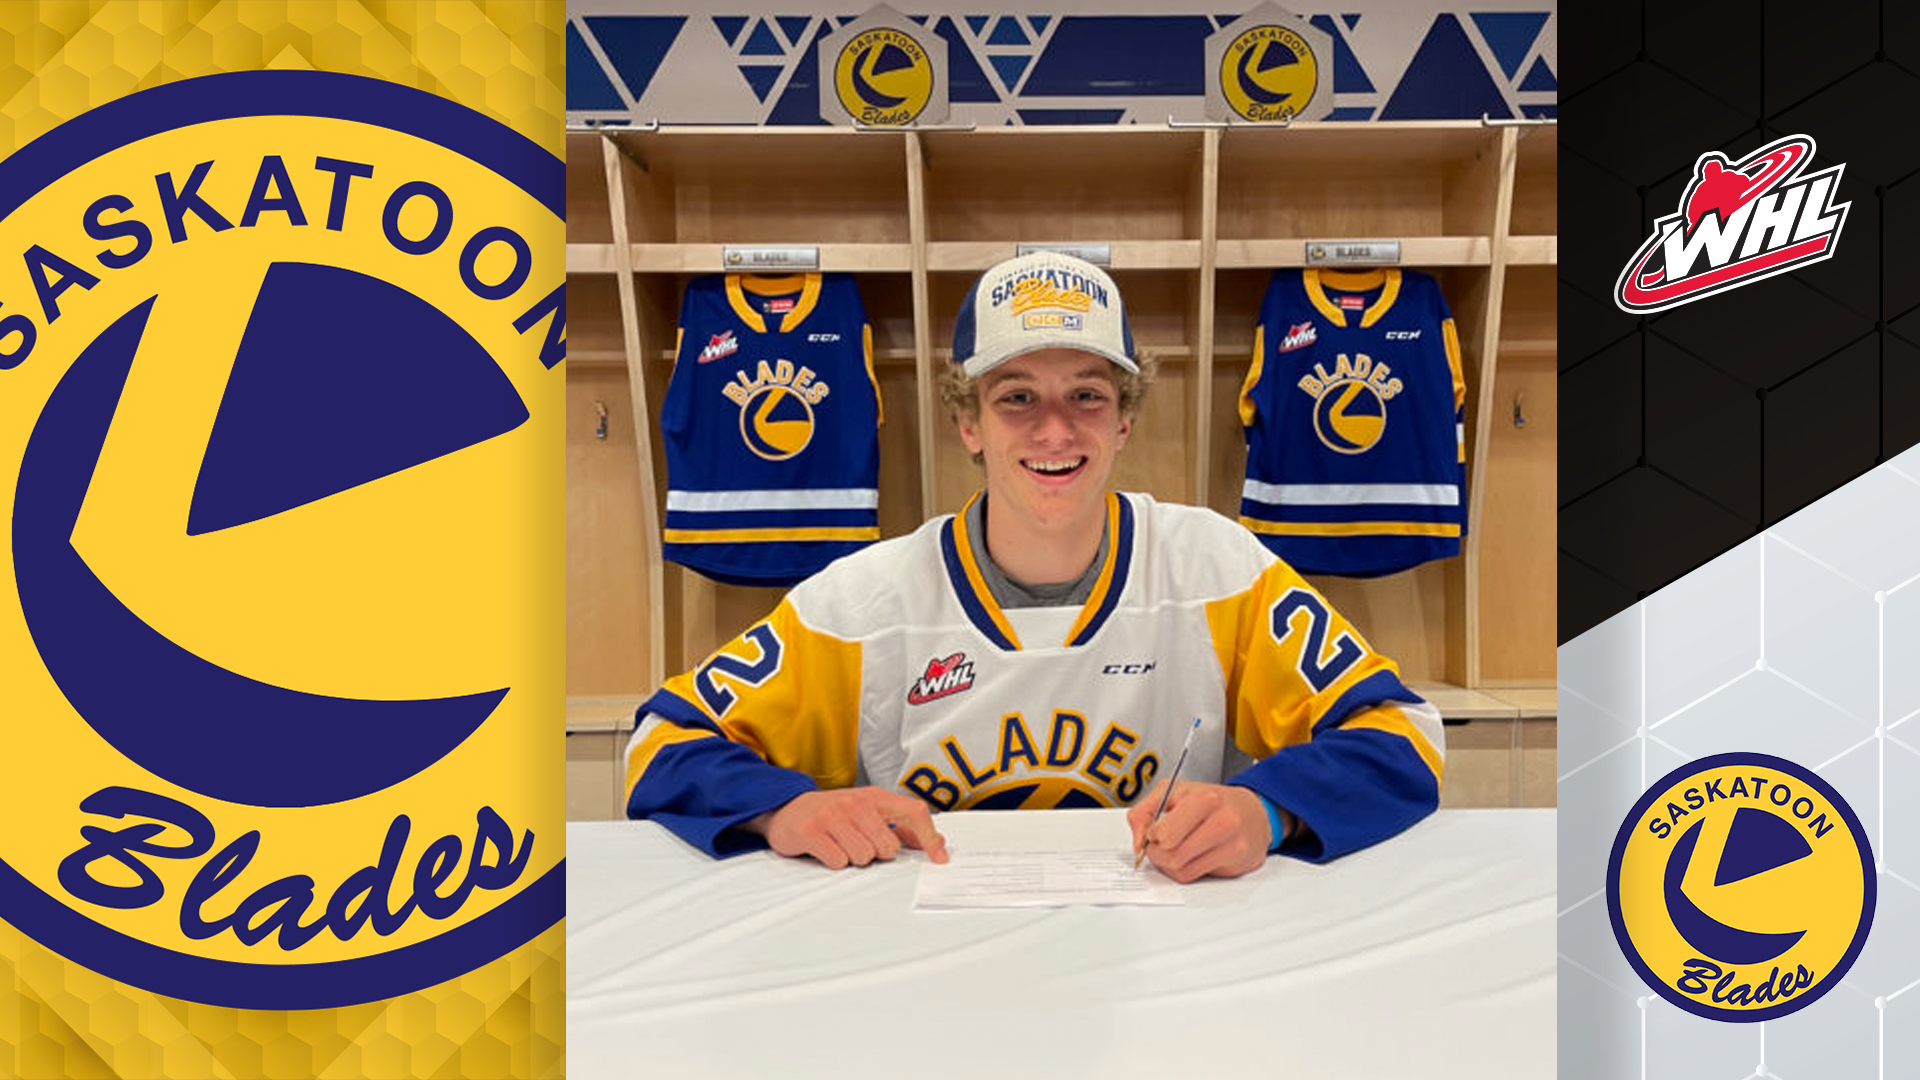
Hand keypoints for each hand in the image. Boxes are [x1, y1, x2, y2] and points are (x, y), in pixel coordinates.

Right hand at [745, 788, 949, 868]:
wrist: (786, 809)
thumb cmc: (833, 814)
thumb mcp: (868, 812)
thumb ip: (901, 827)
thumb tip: (935, 843)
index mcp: (874, 797)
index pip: (913, 812)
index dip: (930, 838)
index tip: (939, 859)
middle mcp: (855, 803)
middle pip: (887, 846)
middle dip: (876, 854)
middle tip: (858, 843)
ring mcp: (833, 815)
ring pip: (863, 857)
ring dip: (853, 859)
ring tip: (840, 845)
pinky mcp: (812, 831)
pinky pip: (837, 861)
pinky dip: (834, 862)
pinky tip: (825, 849)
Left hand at [1127, 781, 1278, 882]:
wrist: (1253, 813)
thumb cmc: (1211, 802)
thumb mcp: (1175, 793)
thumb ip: (1145, 811)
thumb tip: (1138, 842)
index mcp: (1204, 799)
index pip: (1164, 833)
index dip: (1151, 835)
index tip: (1154, 832)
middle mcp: (1221, 821)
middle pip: (1170, 854)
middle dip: (1156, 852)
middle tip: (1159, 845)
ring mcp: (1231, 843)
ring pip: (1180, 869)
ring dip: (1167, 864)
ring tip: (1172, 850)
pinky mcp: (1235, 861)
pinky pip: (1193, 876)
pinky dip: (1182, 870)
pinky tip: (1188, 857)